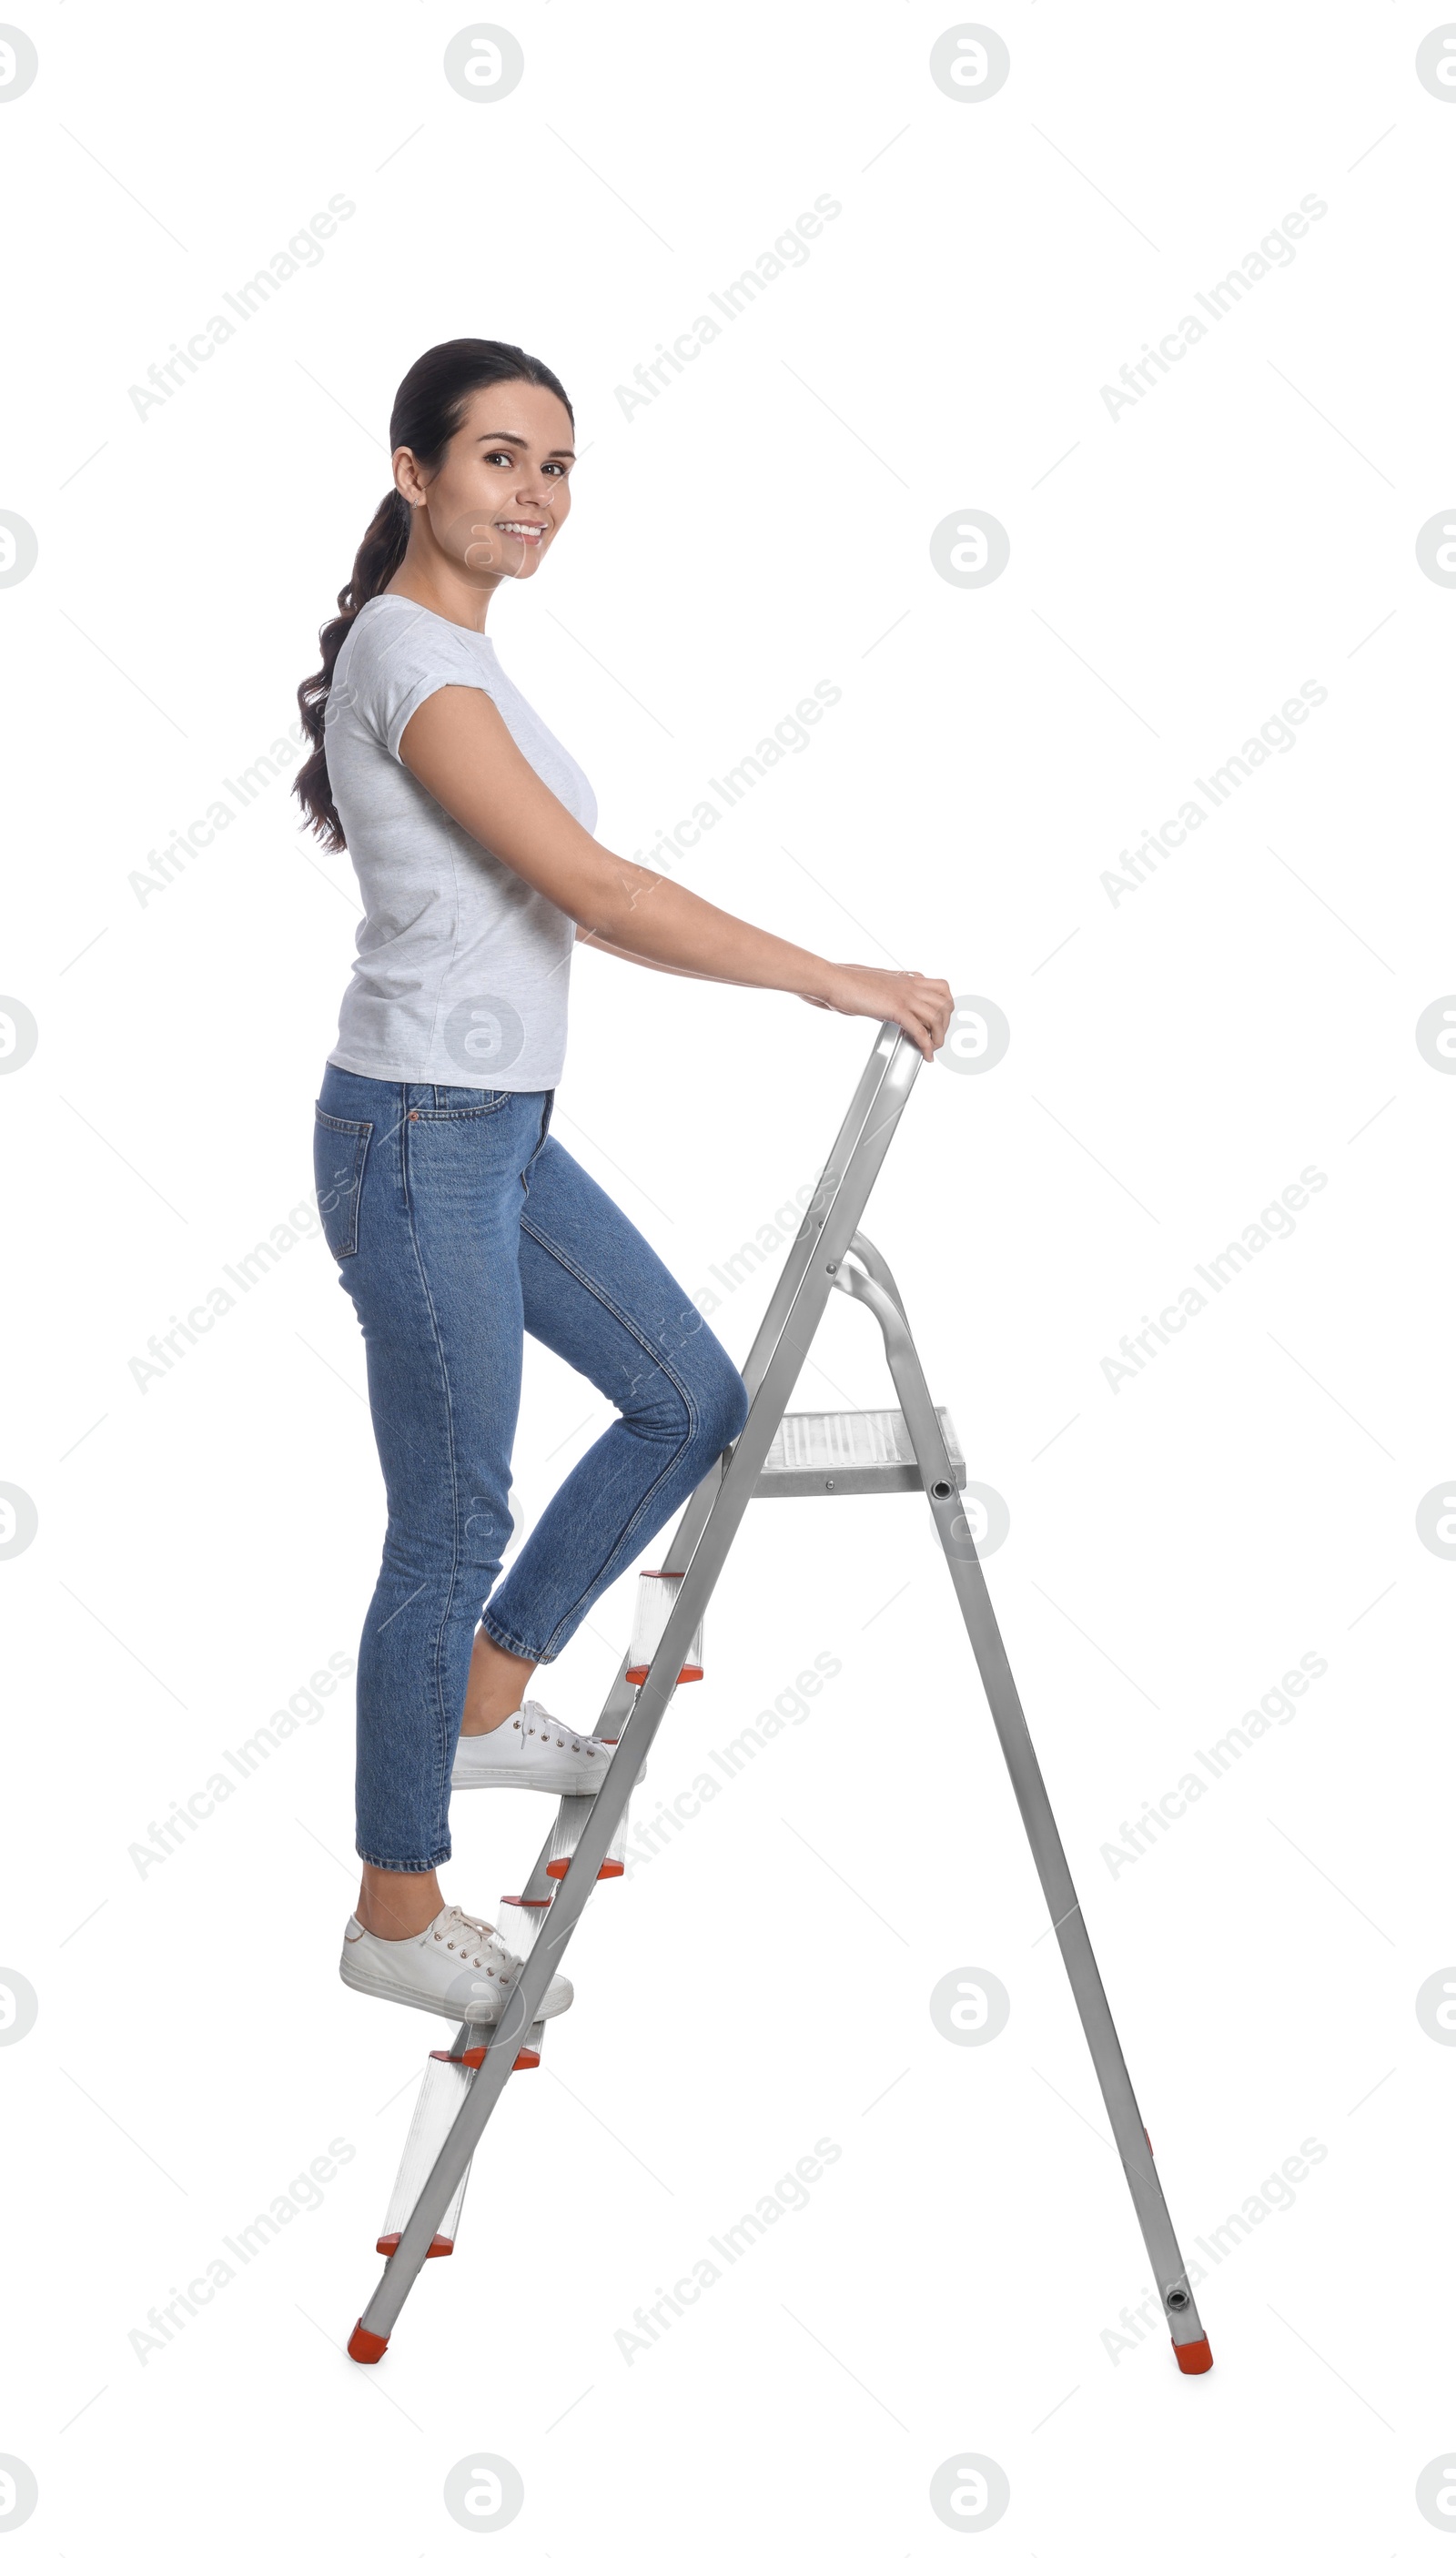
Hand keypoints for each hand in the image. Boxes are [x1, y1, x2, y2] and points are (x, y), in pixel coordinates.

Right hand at [801, 963, 954, 1061]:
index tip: (939, 1021)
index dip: (945, 1006)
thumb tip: (887, 1011)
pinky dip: (926, 1046)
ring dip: (939, 1037)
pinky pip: (920, 1030)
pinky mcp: (896, 1009)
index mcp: (906, 978)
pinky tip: (926, 1055)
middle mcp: (910, 985)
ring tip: (932, 1049)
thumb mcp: (874, 987)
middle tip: (936, 1037)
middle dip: (946, 1023)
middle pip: (946, 1002)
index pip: (941, 988)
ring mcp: (905, 996)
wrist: (834, 980)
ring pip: (938, 1016)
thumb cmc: (846, 983)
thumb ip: (886, 996)